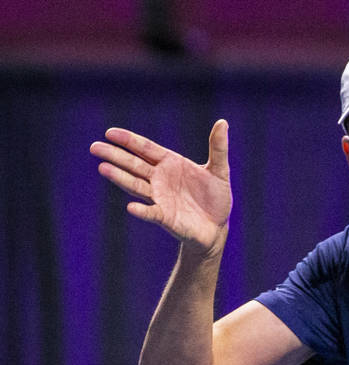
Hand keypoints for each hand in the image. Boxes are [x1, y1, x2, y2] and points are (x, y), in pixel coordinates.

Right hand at [89, 120, 232, 254]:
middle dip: (115, 156)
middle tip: (94, 148)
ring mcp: (160, 198)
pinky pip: (151, 212)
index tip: (110, 133)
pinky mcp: (165, 217)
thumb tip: (223, 122)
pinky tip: (131, 207)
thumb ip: (218, 148)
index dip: (128, 140)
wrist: (217, 227)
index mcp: (170, 163)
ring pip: (135, 185)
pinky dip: (142, 210)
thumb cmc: (216, 198)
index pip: (145, 148)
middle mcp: (160, 179)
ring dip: (120, 178)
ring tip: (103, 168)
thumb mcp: (220, 171)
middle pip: (133, 164)